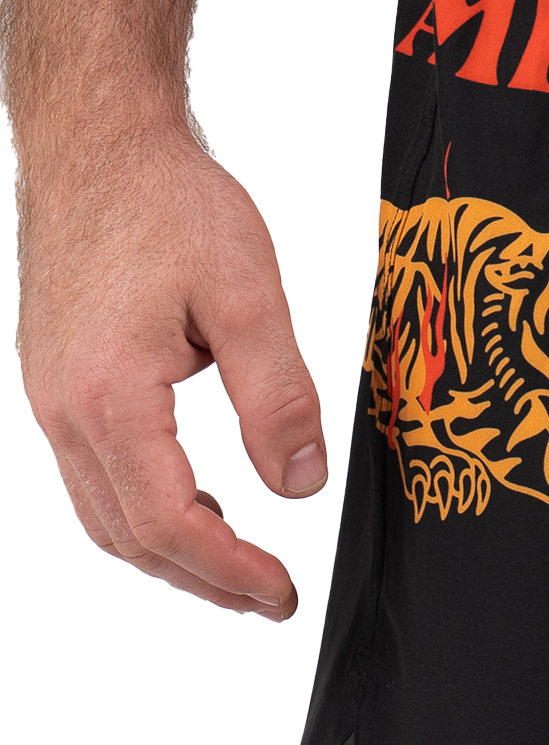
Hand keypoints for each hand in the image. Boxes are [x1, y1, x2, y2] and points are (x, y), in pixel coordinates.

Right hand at [18, 130, 327, 619]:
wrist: (101, 147)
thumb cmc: (167, 203)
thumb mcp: (250, 295)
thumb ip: (278, 396)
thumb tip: (301, 483)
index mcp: (109, 396)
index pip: (169, 522)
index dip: (231, 570)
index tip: (283, 592)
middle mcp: (64, 409)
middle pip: (129, 536)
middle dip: (204, 579)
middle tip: (273, 597)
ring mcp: (51, 399)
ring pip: (104, 514)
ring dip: (173, 552)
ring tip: (242, 567)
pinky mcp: (59, 383)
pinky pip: (95, 476)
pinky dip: (146, 509)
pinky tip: (202, 501)